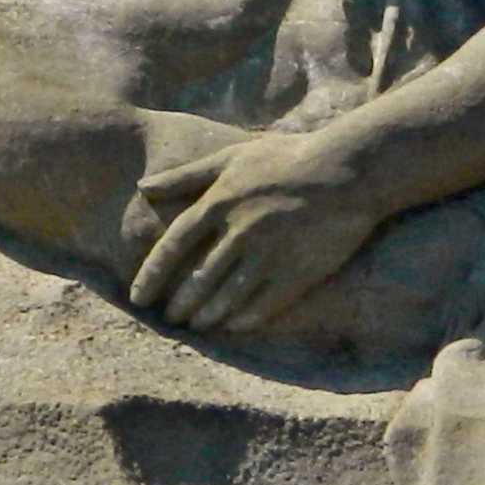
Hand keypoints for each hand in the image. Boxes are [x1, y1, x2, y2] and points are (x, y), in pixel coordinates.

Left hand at [127, 131, 386, 335]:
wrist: (346, 171)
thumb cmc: (286, 158)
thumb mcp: (232, 157)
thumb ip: (186, 175)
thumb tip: (142, 186)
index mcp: (221, 201)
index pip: (174, 246)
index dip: (152, 275)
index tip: (138, 298)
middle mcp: (240, 231)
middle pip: (198, 280)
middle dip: (180, 305)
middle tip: (170, 319)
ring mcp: (269, 254)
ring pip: (226, 299)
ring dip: (207, 318)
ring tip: (197, 326)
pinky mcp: (297, 272)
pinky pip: (262, 306)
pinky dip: (242, 320)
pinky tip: (232, 326)